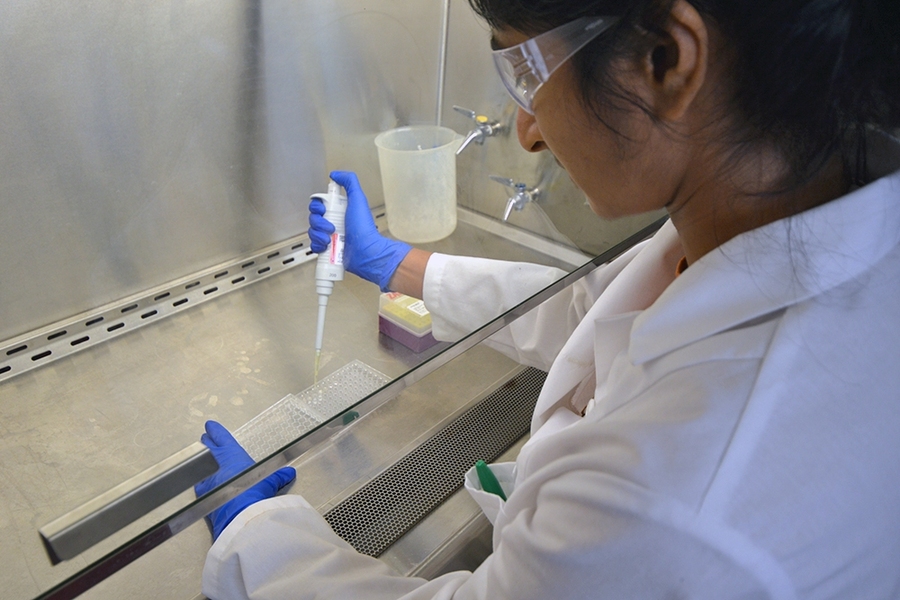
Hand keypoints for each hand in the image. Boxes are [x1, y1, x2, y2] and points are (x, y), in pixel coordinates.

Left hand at [195, 420, 295, 539]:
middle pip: (206, 448)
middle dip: (206, 443)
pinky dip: (200, 481)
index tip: (210, 426)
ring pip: (198, 464)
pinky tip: (201, 483)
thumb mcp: (269, 481)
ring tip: (201, 459)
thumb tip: (288, 473)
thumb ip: (277, 476)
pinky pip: (198, 483)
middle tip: (205, 438)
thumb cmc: (254, 491)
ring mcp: (206, 478)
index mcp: (231, 454)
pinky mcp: (202, 495)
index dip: (215, 431)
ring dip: (200, 461)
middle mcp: (216, 463)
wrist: (240, 514)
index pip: (221, 438)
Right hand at [308, 170, 411, 291]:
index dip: (317, 206)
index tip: (323, 209)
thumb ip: (349, 182)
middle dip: (318, 222)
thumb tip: (336, 174)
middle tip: (330, 226)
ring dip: (318, 234)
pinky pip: (314, 246)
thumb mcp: (358, 199)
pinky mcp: (328, 250)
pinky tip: (326, 246)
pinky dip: (318, 246)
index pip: (319, 204)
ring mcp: (331, 236)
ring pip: (313, 232)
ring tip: (330, 238)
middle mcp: (335, 222)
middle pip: (314, 218)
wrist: (366, 252)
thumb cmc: (364, 228)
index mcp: (340, 210)